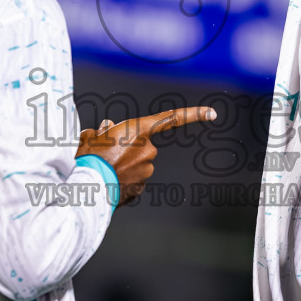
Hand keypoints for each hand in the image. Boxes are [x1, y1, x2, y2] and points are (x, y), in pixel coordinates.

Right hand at [77, 107, 215, 205]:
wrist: (87, 186)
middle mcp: (148, 150)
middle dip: (128, 149)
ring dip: (124, 166)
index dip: (193, 114)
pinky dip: (123, 181)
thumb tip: (106, 129)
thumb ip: (102, 130)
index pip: (171, 119)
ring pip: (137, 164)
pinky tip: (108, 182)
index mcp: (138, 131)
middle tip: (106, 154)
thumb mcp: (90, 136)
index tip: (212, 113)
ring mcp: (146, 170)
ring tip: (104, 169)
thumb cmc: (88, 157)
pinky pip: (133, 181)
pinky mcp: (140, 188)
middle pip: (142, 146)